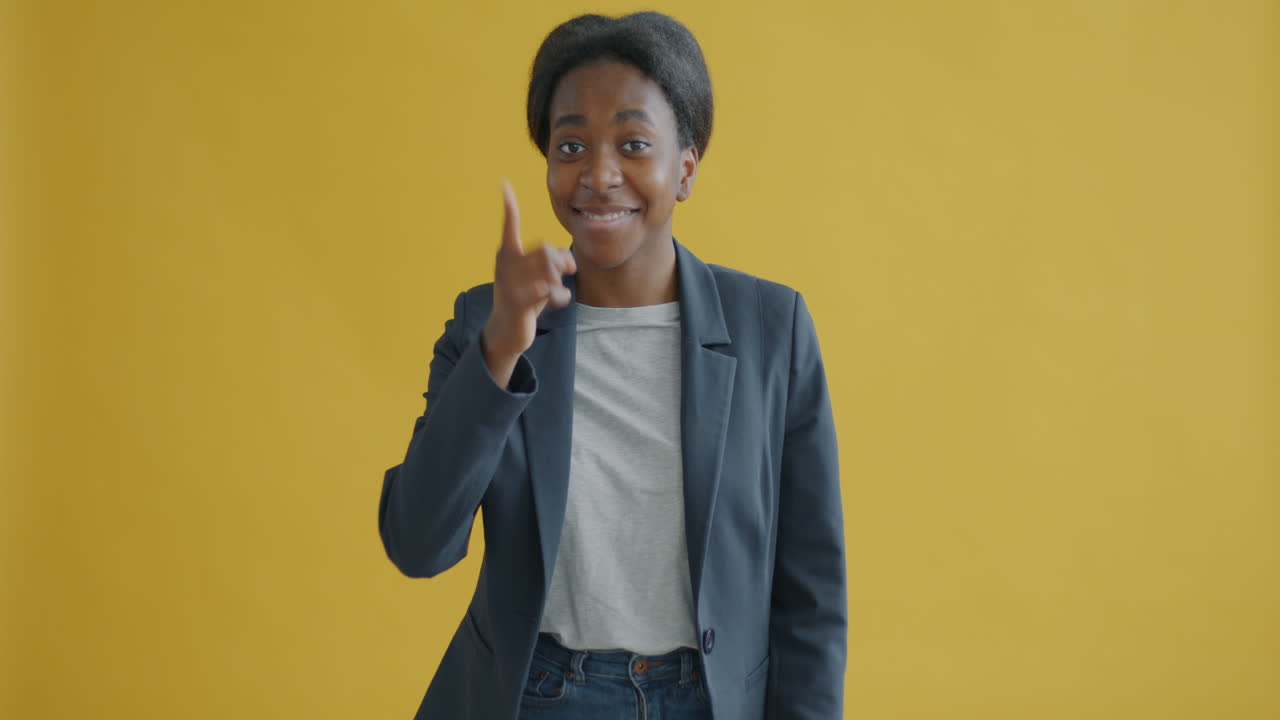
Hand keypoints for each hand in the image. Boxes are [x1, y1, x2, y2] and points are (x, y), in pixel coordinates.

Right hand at [481, 180, 576, 385]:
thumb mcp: (537, 276)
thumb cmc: (524, 298)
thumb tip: (569, 260)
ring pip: (550, 270)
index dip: (509, 206)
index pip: (508, 226)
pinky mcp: (520, 303)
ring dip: (561, 281)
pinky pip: (552, 291)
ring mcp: (511, 284)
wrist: (505, 331)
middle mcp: (505, 266)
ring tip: (557, 291)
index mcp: (507, 255)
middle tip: (568, 270)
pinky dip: (561, 296)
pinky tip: (557, 301)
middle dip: (561, 259)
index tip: (504, 183)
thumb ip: (552, 261)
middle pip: (545, 249)